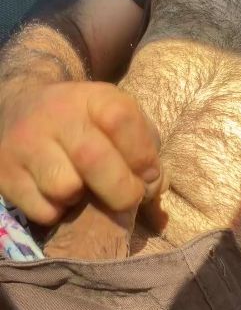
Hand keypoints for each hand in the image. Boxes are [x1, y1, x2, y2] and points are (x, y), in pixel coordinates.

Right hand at [0, 81, 163, 223]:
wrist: (19, 107)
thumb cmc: (85, 123)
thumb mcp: (117, 119)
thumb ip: (146, 150)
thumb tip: (156, 189)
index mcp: (91, 97)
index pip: (121, 119)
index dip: (142, 155)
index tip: (148, 174)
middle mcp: (55, 115)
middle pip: (93, 159)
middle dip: (121, 190)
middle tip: (127, 198)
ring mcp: (25, 143)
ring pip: (64, 188)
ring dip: (81, 199)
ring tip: (81, 188)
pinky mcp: (4, 173)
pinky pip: (42, 210)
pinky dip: (56, 212)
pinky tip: (56, 195)